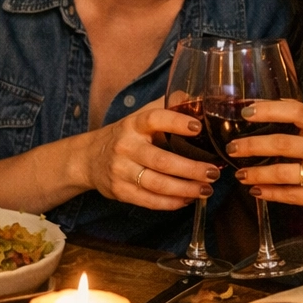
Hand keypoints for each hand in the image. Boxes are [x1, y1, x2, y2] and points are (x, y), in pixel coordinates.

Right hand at [80, 100, 219, 210]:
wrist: (89, 158)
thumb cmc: (125, 136)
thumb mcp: (140, 117)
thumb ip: (167, 107)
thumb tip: (197, 99)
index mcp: (133, 125)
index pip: (154, 119)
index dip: (175, 122)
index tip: (197, 127)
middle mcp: (126, 147)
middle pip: (162, 161)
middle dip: (191, 169)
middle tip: (213, 172)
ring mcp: (121, 171)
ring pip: (158, 184)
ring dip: (186, 189)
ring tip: (206, 189)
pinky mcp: (120, 191)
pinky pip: (149, 201)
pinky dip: (171, 203)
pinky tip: (187, 200)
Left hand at [228, 99, 302, 223]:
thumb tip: (275, 107)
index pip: (296, 112)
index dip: (268, 109)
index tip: (246, 111)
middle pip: (282, 143)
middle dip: (251, 146)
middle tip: (232, 148)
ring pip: (282, 173)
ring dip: (256, 173)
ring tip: (240, 173)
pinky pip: (291, 195)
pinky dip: (270, 193)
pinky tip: (257, 191)